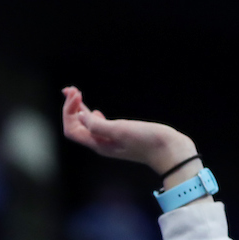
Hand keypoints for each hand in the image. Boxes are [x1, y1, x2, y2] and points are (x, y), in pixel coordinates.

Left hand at [61, 86, 199, 181]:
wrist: (170, 151)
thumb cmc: (147, 141)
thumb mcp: (121, 130)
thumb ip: (98, 126)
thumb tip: (80, 116)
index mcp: (98, 144)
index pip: (72, 129)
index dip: (68, 111)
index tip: (76, 94)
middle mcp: (101, 143)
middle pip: (76, 126)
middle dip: (70, 107)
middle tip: (71, 88)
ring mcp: (110, 140)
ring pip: (87, 125)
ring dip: (79, 109)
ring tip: (77, 94)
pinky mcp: (121, 136)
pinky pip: (100, 127)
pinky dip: (92, 116)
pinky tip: (95, 111)